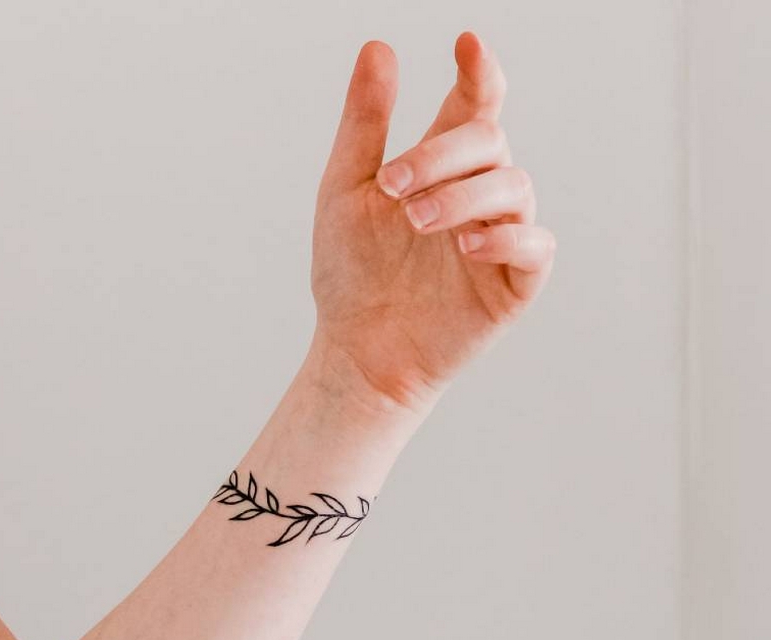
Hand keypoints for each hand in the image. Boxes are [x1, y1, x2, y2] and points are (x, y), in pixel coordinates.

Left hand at [309, 31, 555, 414]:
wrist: (357, 351)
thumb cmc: (352, 274)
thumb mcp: (347, 192)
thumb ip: (365, 125)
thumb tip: (379, 48)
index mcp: (441, 170)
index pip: (476, 107)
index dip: (480, 73)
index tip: (466, 45)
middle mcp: (476, 197)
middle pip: (491, 142)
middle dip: (444, 154)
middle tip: (394, 186)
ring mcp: (499, 240)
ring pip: (515, 188)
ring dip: (466, 195)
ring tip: (416, 221)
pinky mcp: (513, 286)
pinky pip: (535, 248)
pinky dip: (506, 240)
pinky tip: (464, 246)